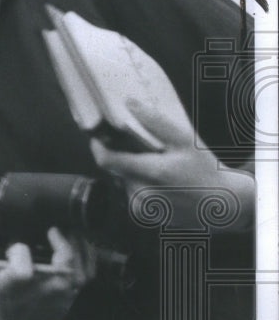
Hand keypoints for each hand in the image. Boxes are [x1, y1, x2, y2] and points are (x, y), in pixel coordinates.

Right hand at [0, 215, 94, 319]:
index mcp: (13, 287)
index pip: (22, 271)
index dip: (19, 252)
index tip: (12, 246)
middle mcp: (42, 290)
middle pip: (62, 261)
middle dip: (58, 238)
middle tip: (46, 226)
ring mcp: (63, 290)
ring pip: (79, 259)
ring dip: (73, 238)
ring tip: (60, 228)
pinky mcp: (76, 289)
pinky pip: (89, 264)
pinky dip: (84, 248)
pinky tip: (72, 238)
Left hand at [91, 100, 254, 228]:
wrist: (222, 203)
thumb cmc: (205, 169)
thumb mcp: (185, 140)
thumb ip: (155, 122)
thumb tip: (129, 103)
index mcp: (151, 173)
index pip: (107, 160)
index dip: (98, 146)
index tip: (98, 134)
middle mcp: (142, 194)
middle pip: (115, 169)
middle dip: (120, 156)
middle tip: (136, 146)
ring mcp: (142, 208)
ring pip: (122, 181)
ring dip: (131, 170)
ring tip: (154, 164)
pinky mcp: (145, 216)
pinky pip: (131, 194)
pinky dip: (138, 184)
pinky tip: (159, 181)